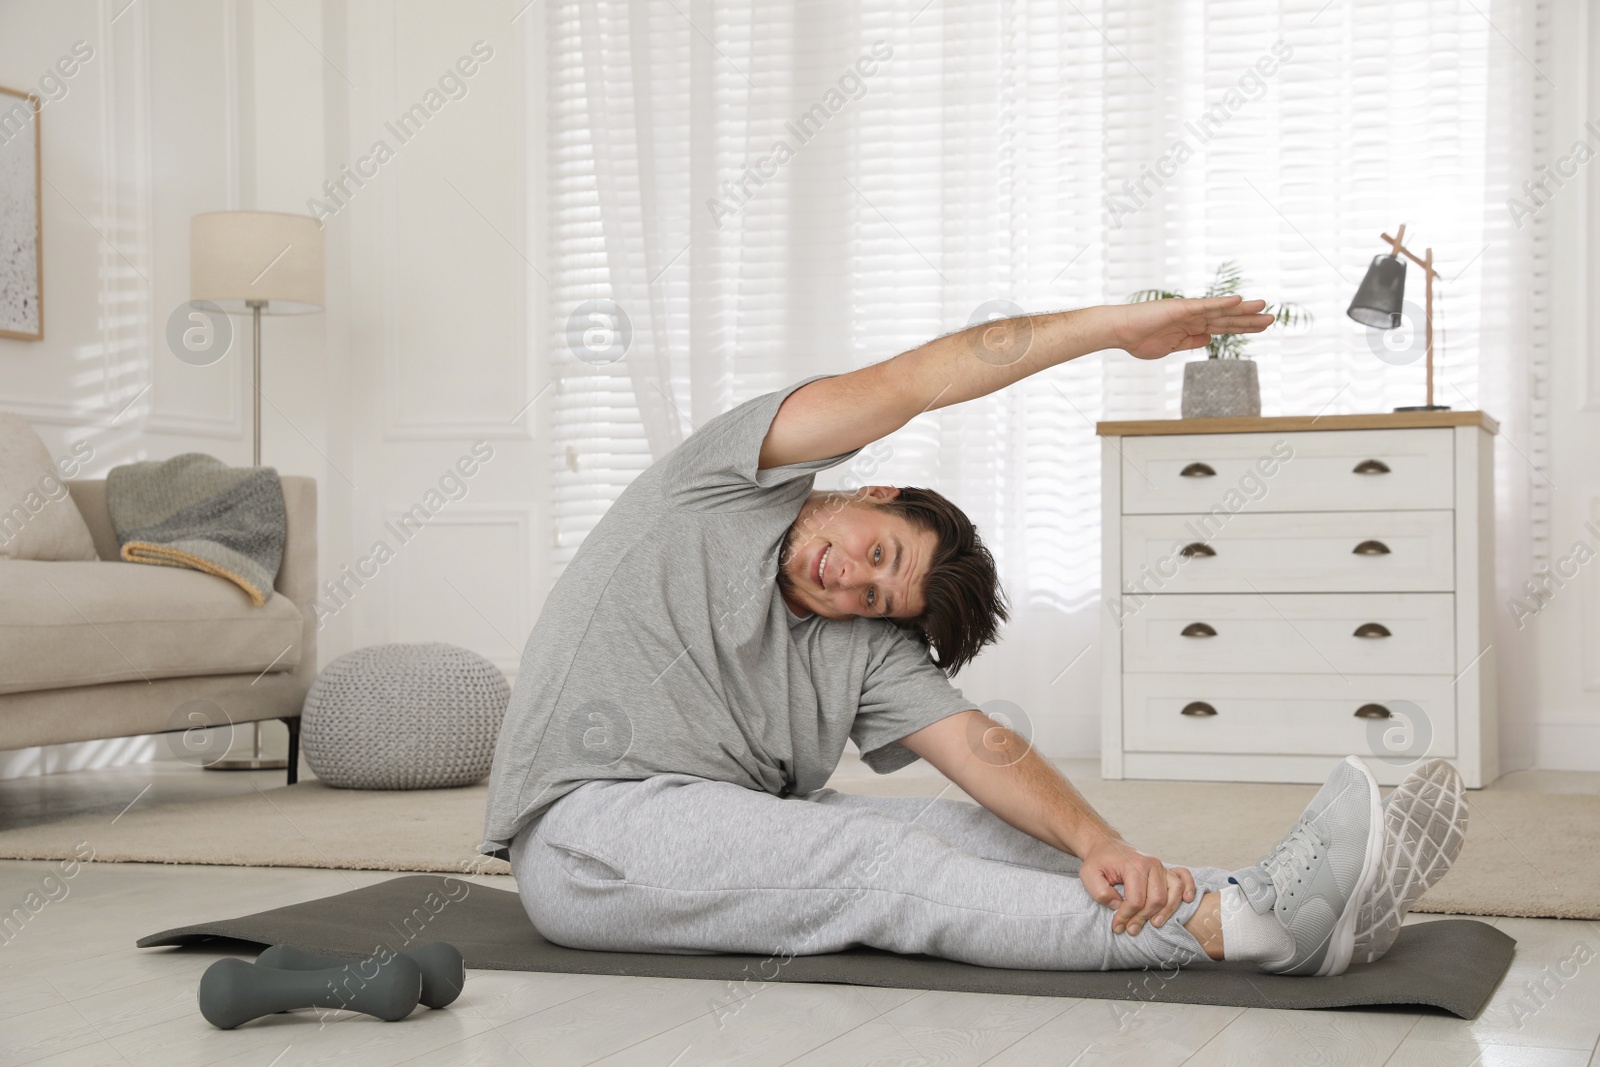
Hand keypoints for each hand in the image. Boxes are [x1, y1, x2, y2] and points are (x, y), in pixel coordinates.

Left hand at [1078, 837, 1197, 935]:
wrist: (1106, 846)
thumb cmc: (1098, 862)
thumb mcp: (1088, 875)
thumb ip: (1100, 892)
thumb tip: (1118, 906)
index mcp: (1133, 865)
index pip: (1136, 899)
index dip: (1127, 916)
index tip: (1117, 926)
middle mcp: (1151, 864)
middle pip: (1156, 900)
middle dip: (1143, 918)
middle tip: (1131, 930)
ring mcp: (1160, 866)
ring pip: (1172, 893)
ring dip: (1166, 912)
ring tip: (1154, 924)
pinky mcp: (1165, 869)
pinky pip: (1184, 877)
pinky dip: (1188, 888)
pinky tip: (1187, 900)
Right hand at [1102, 295, 1273, 360]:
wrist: (1119, 332)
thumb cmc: (1138, 340)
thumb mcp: (1170, 348)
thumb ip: (1189, 343)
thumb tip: (1209, 339)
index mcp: (1191, 328)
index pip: (1223, 328)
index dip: (1243, 327)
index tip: (1262, 327)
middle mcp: (1193, 318)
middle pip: (1227, 319)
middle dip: (1250, 320)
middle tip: (1272, 318)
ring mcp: (1188, 311)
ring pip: (1221, 311)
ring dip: (1243, 309)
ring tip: (1263, 307)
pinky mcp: (1181, 308)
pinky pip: (1205, 305)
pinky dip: (1222, 303)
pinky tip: (1238, 300)